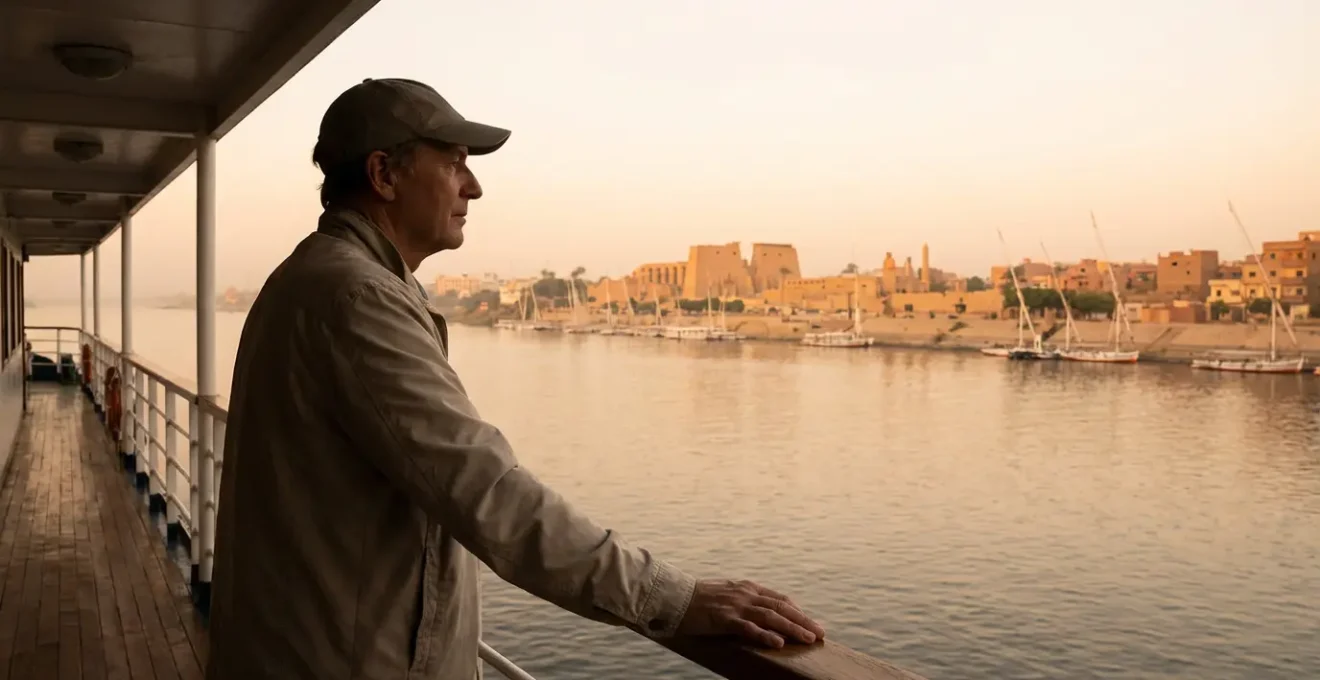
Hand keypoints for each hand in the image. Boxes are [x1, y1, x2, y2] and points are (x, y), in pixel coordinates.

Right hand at [676, 579, 824, 648]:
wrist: (673, 595)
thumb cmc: (696, 597)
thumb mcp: (725, 593)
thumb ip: (741, 599)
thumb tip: (756, 610)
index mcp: (747, 588)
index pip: (779, 599)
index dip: (797, 611)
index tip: (810, 621)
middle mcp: (745, 594)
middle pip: (781, 607)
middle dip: (803, 620)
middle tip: (820, 633)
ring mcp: (736, 606)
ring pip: (771, 617)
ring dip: (793, 628)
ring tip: (809, 639)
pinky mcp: (724, 619)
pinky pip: (749, 628)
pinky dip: (765, 635)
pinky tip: (778, 643)